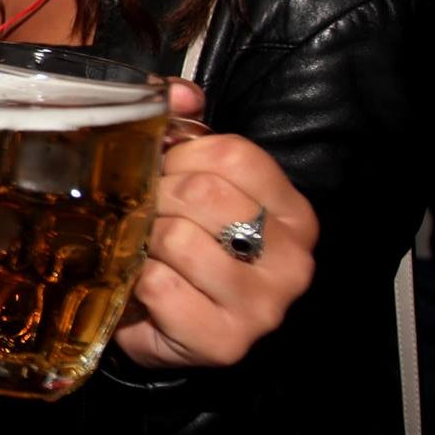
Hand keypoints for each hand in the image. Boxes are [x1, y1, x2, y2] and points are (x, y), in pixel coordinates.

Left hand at [113, 122, 317, 368]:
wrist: (172, 330)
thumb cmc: (189, 250)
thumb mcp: (198, 185)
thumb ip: (187, 131)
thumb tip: (178, 93)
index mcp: (295, 214)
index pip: (233, 155)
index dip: (182, 155)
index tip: (167, 173)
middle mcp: (293, 261)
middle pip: (204, 193)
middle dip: (158, 196)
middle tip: (147, 212)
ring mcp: (263, 306)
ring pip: (179, 239)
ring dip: (145, 240)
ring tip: (148, 250)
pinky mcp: (225, 341)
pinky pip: (160, 286)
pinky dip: (139, 281)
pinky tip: (146, 286)